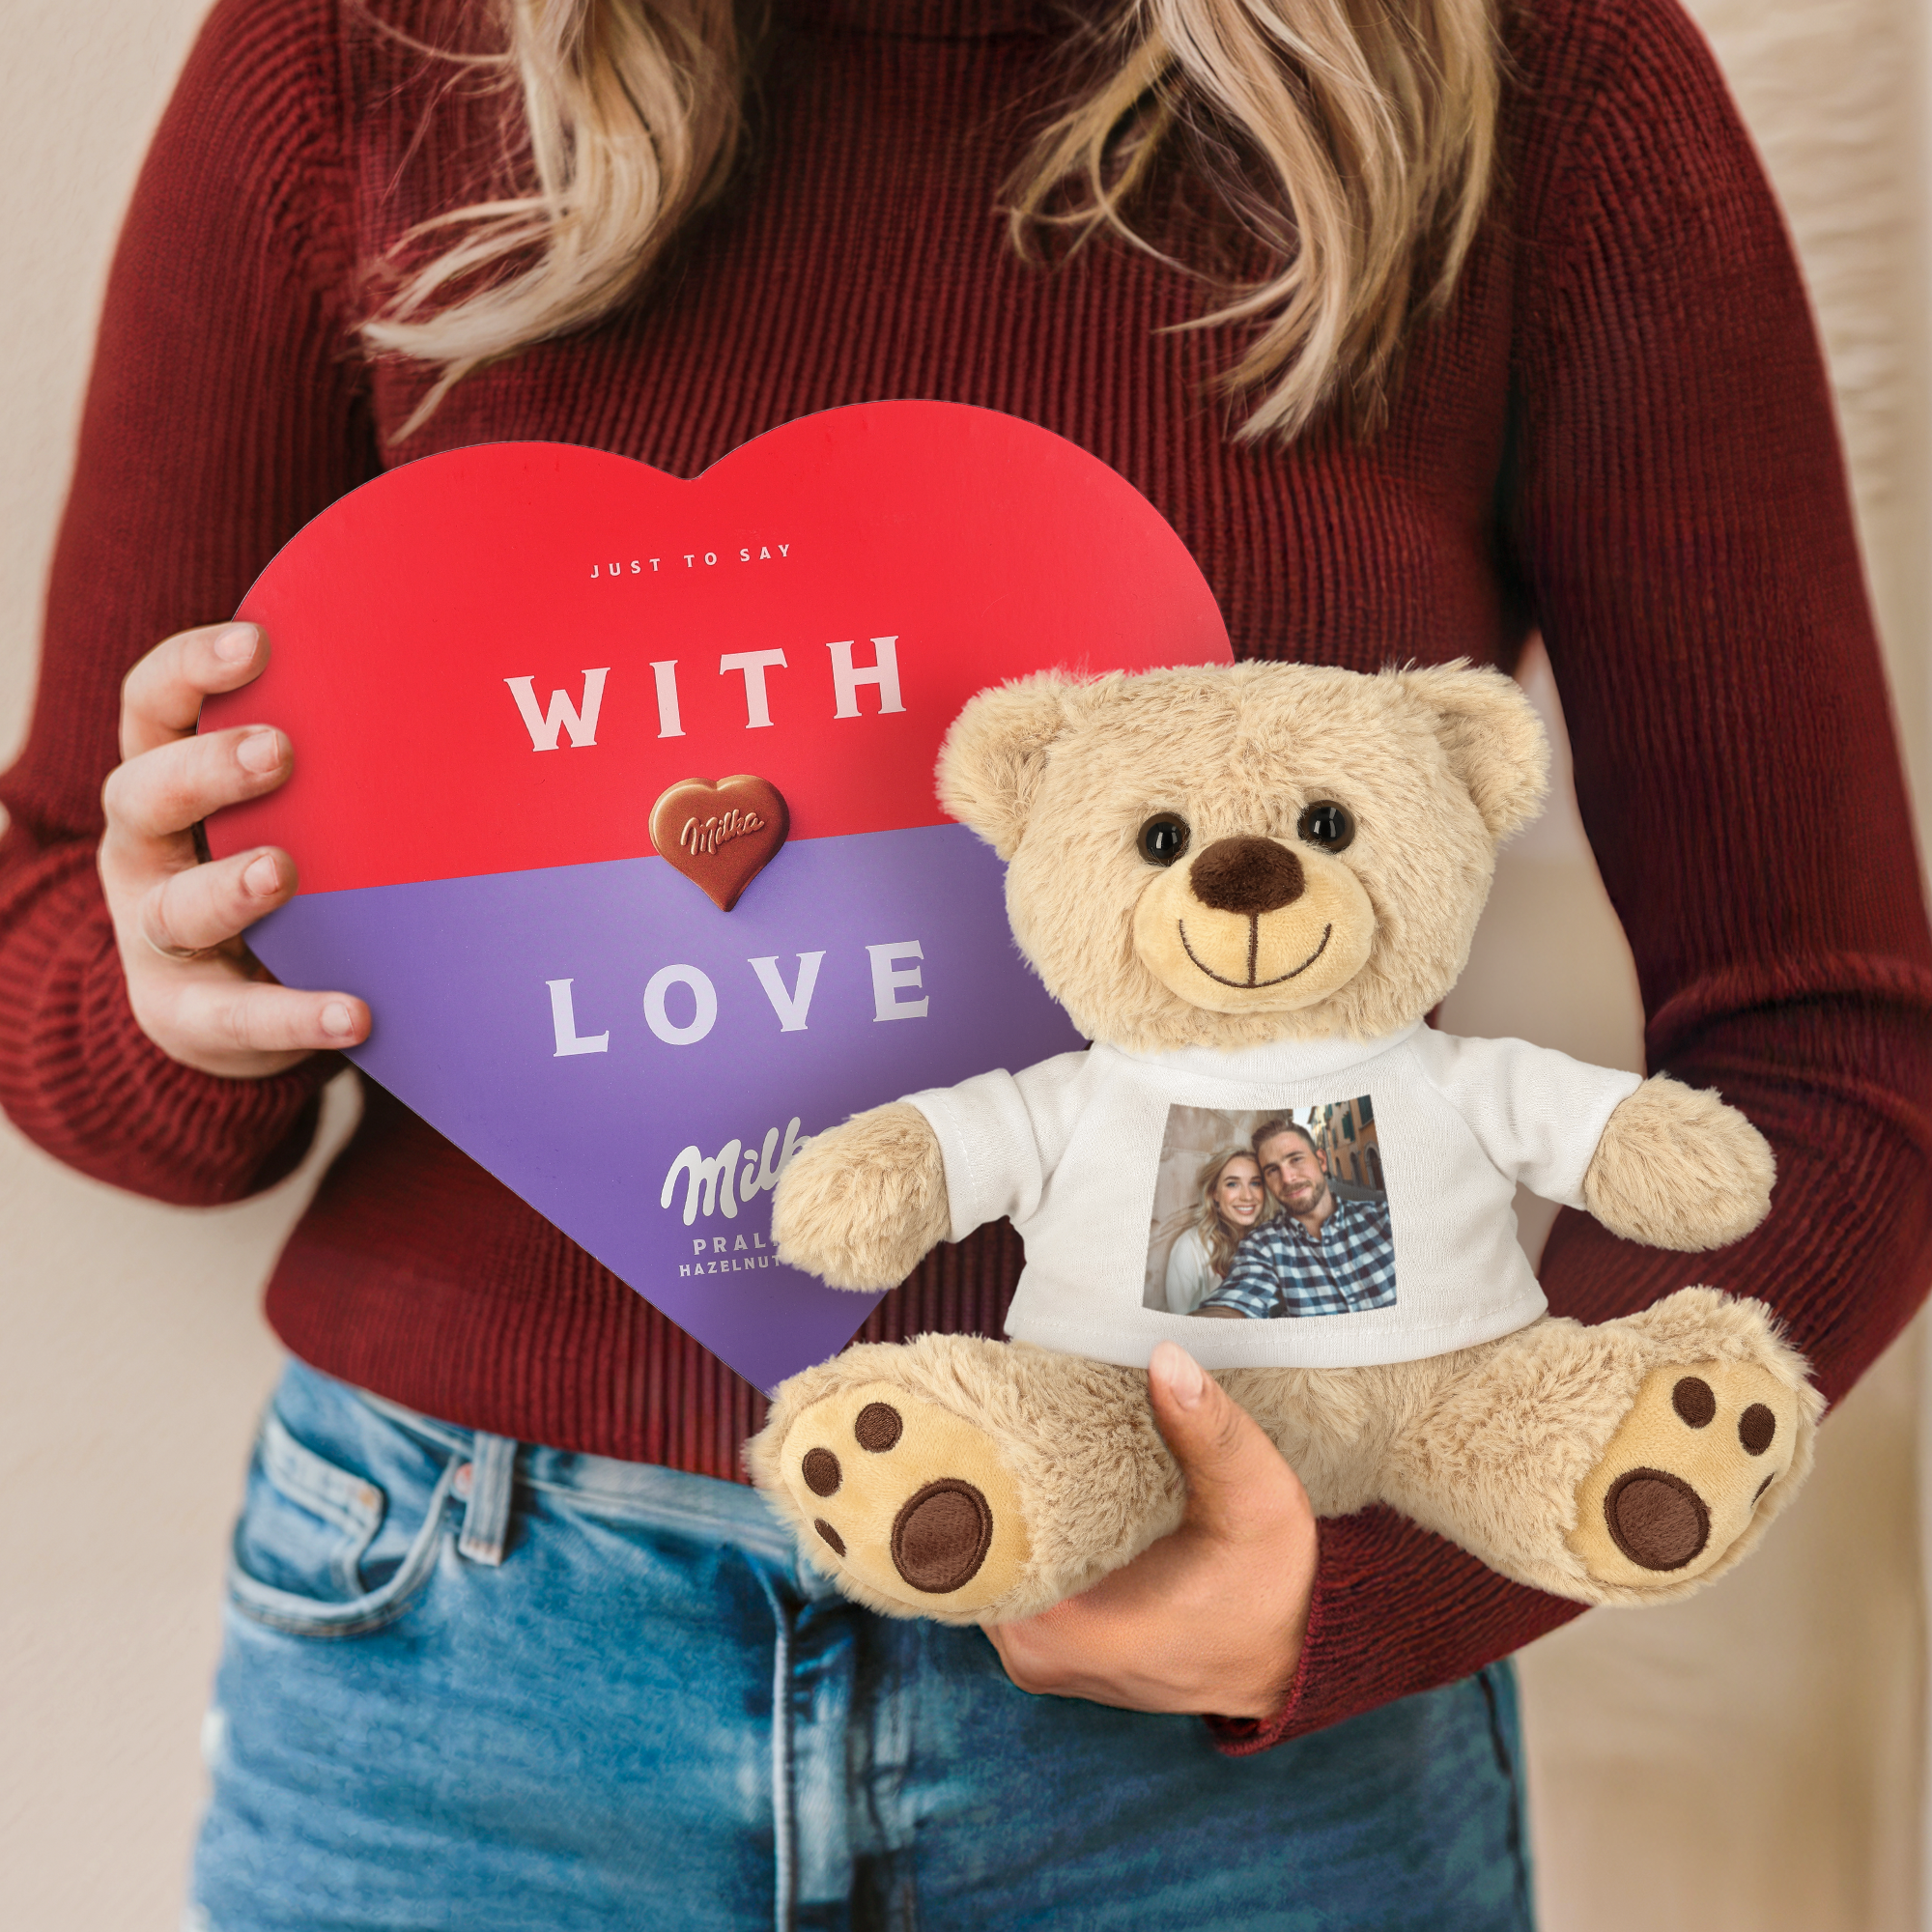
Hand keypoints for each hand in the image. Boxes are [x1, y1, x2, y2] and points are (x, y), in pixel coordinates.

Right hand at [97, 620, 369, 1076]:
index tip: (257, 645)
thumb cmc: (268, 859)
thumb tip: (448, 681)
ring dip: (231, 888)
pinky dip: (296, 1016)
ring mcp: (157, 935)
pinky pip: (238, 1018)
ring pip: (176, 907)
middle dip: (208, 771)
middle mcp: (144, 850)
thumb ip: (330, 752)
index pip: (152, 706)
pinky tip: (356, 1014)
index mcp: (162, 777)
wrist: (222, 998)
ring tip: (280, 872)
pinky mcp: (187, 1015)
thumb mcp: (279, 802)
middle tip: (278, 751)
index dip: (191, 669)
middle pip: (143, 795)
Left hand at [985, 1342, 1315, 1718]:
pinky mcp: (1054, 1648)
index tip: (977, 1410)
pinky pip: (1009, 1578)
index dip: (966, 1470)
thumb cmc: (1275, 1588)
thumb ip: (1207, 1431)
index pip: (966, 1541)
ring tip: (1010, 1431)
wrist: (1299, 1655)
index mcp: (1060, 1628)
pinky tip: (1033, 1480)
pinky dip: (1018, 1532)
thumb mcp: (1254, 1499)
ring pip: (984, 1563)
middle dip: (980, 1476)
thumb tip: (1165, 1359)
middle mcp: (1031, 1652)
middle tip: (994, 1403)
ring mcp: (1038, 1656)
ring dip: (998, 1503)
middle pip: (966, 1549)